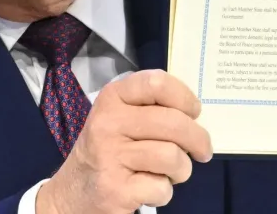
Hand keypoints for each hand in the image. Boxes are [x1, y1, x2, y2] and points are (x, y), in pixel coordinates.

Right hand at [36, 70, 213, 213]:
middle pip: (173, 122)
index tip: (194, 112)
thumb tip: (196, 115)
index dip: (185, 97)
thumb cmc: (109, 150)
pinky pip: (161, 187)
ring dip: (182, 169)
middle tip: (203, 151)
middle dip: (198, 139)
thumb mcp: (122, 118)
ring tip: (171, 172)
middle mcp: (108, 123)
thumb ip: (154, 108)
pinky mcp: (114, 189)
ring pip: (172, 156)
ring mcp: (109, 156)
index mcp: (113, 98)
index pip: (157, 83)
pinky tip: (149, 189)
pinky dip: (163, 192)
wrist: (72, 193)